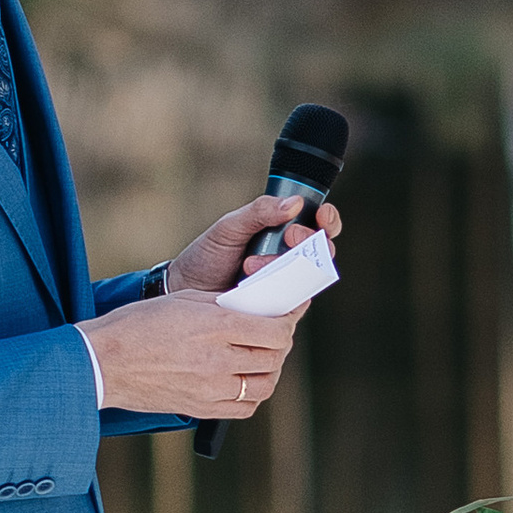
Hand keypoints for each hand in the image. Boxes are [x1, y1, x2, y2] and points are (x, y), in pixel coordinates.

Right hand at [80, 291, 298, 419]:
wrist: (102, 363)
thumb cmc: (137, 325)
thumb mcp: (183, 300)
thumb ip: (224, 305)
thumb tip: (255, 308)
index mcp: (215, 326)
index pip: (275, 330)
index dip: (288, 322)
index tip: (287, 316)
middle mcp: (218, 360)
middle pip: (274, 356)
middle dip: (280, 343)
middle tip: (274, 333)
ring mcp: (211, 388)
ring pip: (264, 384)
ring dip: (270, 370)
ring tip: (261, 358)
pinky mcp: (202, 408)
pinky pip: (245, 407)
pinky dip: (252, 395)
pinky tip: (244, 381)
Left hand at [166, 194, 343, 297]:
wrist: (184, 290)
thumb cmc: (207, 256)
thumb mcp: (230, 227)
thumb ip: (259, 212)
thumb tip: (295, 203)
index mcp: (282, 233)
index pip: (318, 225)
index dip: (328, 219)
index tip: (322, 213)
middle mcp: (290, 259)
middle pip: (322, 251)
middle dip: (310, 241)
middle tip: (289, 237)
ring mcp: (286, 285)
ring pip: (309, 277)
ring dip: (287, 267)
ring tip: (251, 265)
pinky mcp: (277, 309)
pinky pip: (293, 302)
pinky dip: (278, 292)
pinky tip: (251, 284)